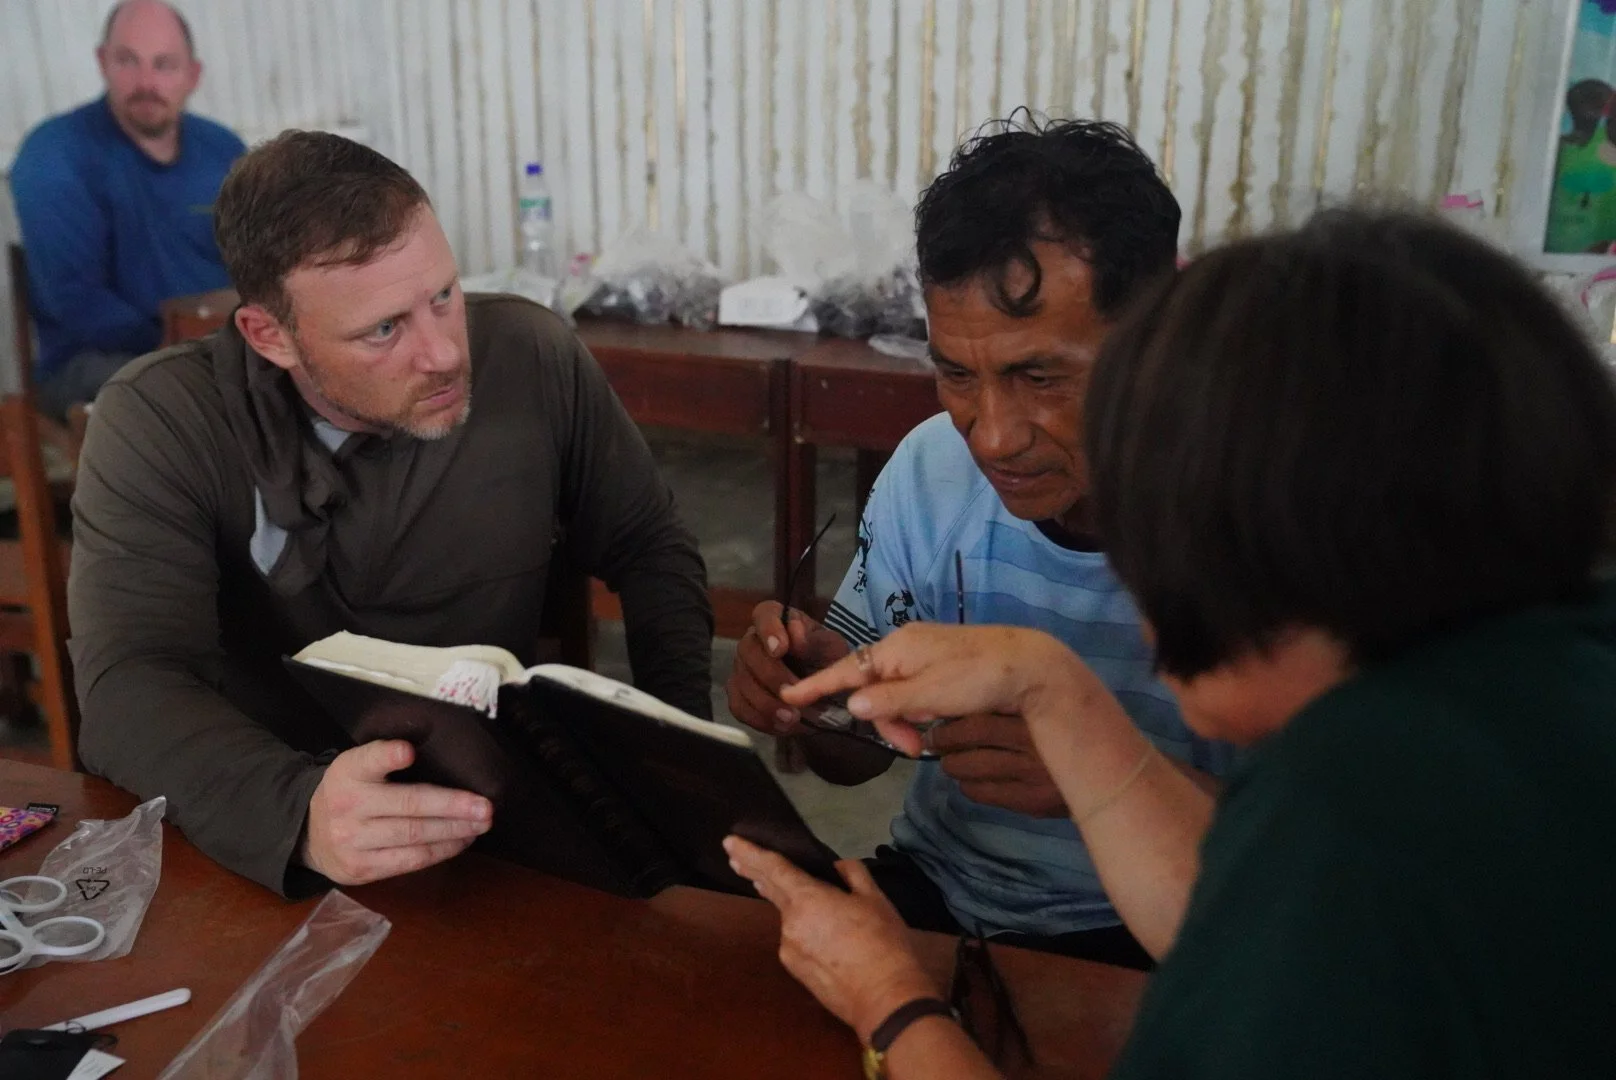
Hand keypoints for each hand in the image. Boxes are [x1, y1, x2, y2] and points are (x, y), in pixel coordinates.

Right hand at [301, 740, 492, 884]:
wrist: (306, 834)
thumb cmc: (348, 792)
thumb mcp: (357, 766)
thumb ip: (385, 759)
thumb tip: (432, 752)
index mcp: (348, 772)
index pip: (368, 760)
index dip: (388, 755)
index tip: (408, 752)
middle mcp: (348, 806)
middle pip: (408, 805)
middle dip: (452, 806)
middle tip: (485, 807)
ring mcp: (353, 841)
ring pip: (413, 836)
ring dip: (454, 831)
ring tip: (480, 825)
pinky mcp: (361, 869)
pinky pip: (409, 862)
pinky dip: (440, 851)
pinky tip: (460, 841)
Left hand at [723, 835, 939, 1043]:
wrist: (885, 999)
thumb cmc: (883, 944)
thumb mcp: (875, 899)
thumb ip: (852, 874)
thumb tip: (835, 869)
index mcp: (807, 899)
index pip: (773, 868)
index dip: (750, 852)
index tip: (730, 841)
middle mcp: (789, 924)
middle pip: (770, 891)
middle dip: (752, 872)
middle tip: (736, 859)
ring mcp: (789, 950)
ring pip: (791, 919)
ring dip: (797, 908)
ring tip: (827, 912)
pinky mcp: (795, 971)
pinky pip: (797, 940)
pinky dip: (807, 931)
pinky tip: (831, 940)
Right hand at [726, 601, 850, 735]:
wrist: (826, 692)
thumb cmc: (828, 663)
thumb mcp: (832, 650)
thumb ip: (815, 642)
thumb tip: (795, 635)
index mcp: (778, 620)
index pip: (764, 614)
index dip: (768, 630)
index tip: (780, 649)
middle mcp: (753, 641)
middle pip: (748, 651)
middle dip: (770, 675)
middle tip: (791, 693)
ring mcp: (743, 669)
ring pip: (741, 682)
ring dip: (765, 703)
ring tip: (792, 718)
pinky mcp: (740, 695)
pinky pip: (739, 707)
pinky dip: (760, 719)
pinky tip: (781, 726)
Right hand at [780, 624, 1088, 755]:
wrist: (1029, 665)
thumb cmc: (978, 677)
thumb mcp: (930, 695)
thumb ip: (888, 702)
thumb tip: (852, 706)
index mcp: (896, 648)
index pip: (845, 670)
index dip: (816, 686)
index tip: (788, 696)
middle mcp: (904, 646)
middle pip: (872, 688)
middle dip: (884, 722)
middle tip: (910, 749)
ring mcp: (923, 653)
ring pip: (893, 692)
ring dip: (902, 720)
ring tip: (925, 739)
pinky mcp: (940, 663)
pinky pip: (912, 689)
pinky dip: (916, 709)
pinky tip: (934, 719)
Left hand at [930, 713, 1068, 816]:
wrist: (1112, 774)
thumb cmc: (1070, 731)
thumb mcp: (1048, 707)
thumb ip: (1017, 702)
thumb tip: (965, 700)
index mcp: (1036, 714)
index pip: (977, 718)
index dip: (950, 721)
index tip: (938, 718)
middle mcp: (1033, 744)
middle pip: (970, 741)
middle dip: (944, 742)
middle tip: (936, 741)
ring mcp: (1031, 775)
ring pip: (972, 769)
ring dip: (953, 765)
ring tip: (951, 760)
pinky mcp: (1032, 802)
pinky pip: (986, 794)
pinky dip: (970, 787)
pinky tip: (970, 781)